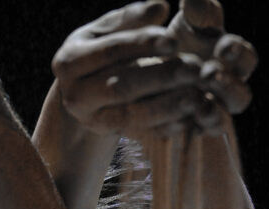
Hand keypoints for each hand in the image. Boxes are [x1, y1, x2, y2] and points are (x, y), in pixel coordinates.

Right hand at [51, 0, 256, 138]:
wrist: (83, 88)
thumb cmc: (100, 49)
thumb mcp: (109, 29)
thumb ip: (132, 18)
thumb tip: (160, 7)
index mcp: (70, 61)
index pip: (111, 51)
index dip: (143, 45)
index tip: (174, 40)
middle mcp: (75, 94)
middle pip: (121, 86)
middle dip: (160, 77)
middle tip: (195, 68)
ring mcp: (90, 119)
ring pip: (131, 115)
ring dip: (167, 106)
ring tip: (198, 95)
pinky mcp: (108, 135)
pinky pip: (139, 133)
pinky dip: (166, 125)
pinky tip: (190, 117)